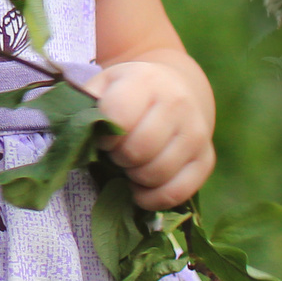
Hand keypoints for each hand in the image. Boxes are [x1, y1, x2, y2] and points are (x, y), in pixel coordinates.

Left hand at [84, 58, 215, 209]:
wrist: (175, 87)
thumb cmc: (128, 91)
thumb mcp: (103, 85)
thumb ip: (85, 107)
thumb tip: (75, 139)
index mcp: (146, 81)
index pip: (119, 120)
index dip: (104, 137)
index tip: (104, 137)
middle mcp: (178, 104)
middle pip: (138, 151)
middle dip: (119, 158)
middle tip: (117, 153)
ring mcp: (197, 132)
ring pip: (157, 174)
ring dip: (135, 177)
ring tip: (130, 164)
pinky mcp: (206, 159)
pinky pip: (177, 193)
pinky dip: (154, 199)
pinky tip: (142, 188)